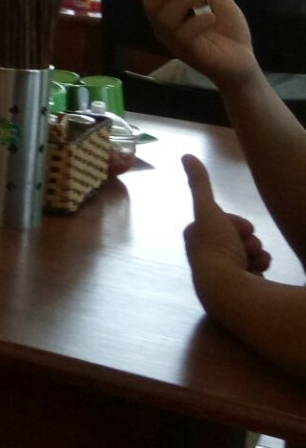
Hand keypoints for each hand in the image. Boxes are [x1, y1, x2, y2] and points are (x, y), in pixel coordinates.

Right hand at [144, 0, 259, 91]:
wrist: (242, 59)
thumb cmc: (226, 30)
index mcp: (170, 11)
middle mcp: (166, 26)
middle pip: (151, 5)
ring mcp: (174, 41)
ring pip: (164, 19)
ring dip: (183, 0)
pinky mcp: (187, 53)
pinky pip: (183, 35)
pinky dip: (197, 22)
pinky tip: (211, 18)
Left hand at [183, 155, 270, 313]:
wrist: (228, 291)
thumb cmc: (215, 248)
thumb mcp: (208, 210)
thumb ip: (200, 184)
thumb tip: (186, 155)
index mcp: (196, 239)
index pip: (221, 221)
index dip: (234, 221)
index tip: (243, 227)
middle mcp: (205, 258)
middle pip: (235, 238)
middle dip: (247, 238)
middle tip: (249, 244)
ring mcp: (222, 276)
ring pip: (248, 253)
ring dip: (256, 252)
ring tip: (256, 258)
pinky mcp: (238, 290)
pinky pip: (255, 271)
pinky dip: (260, 267)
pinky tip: (260, 270)